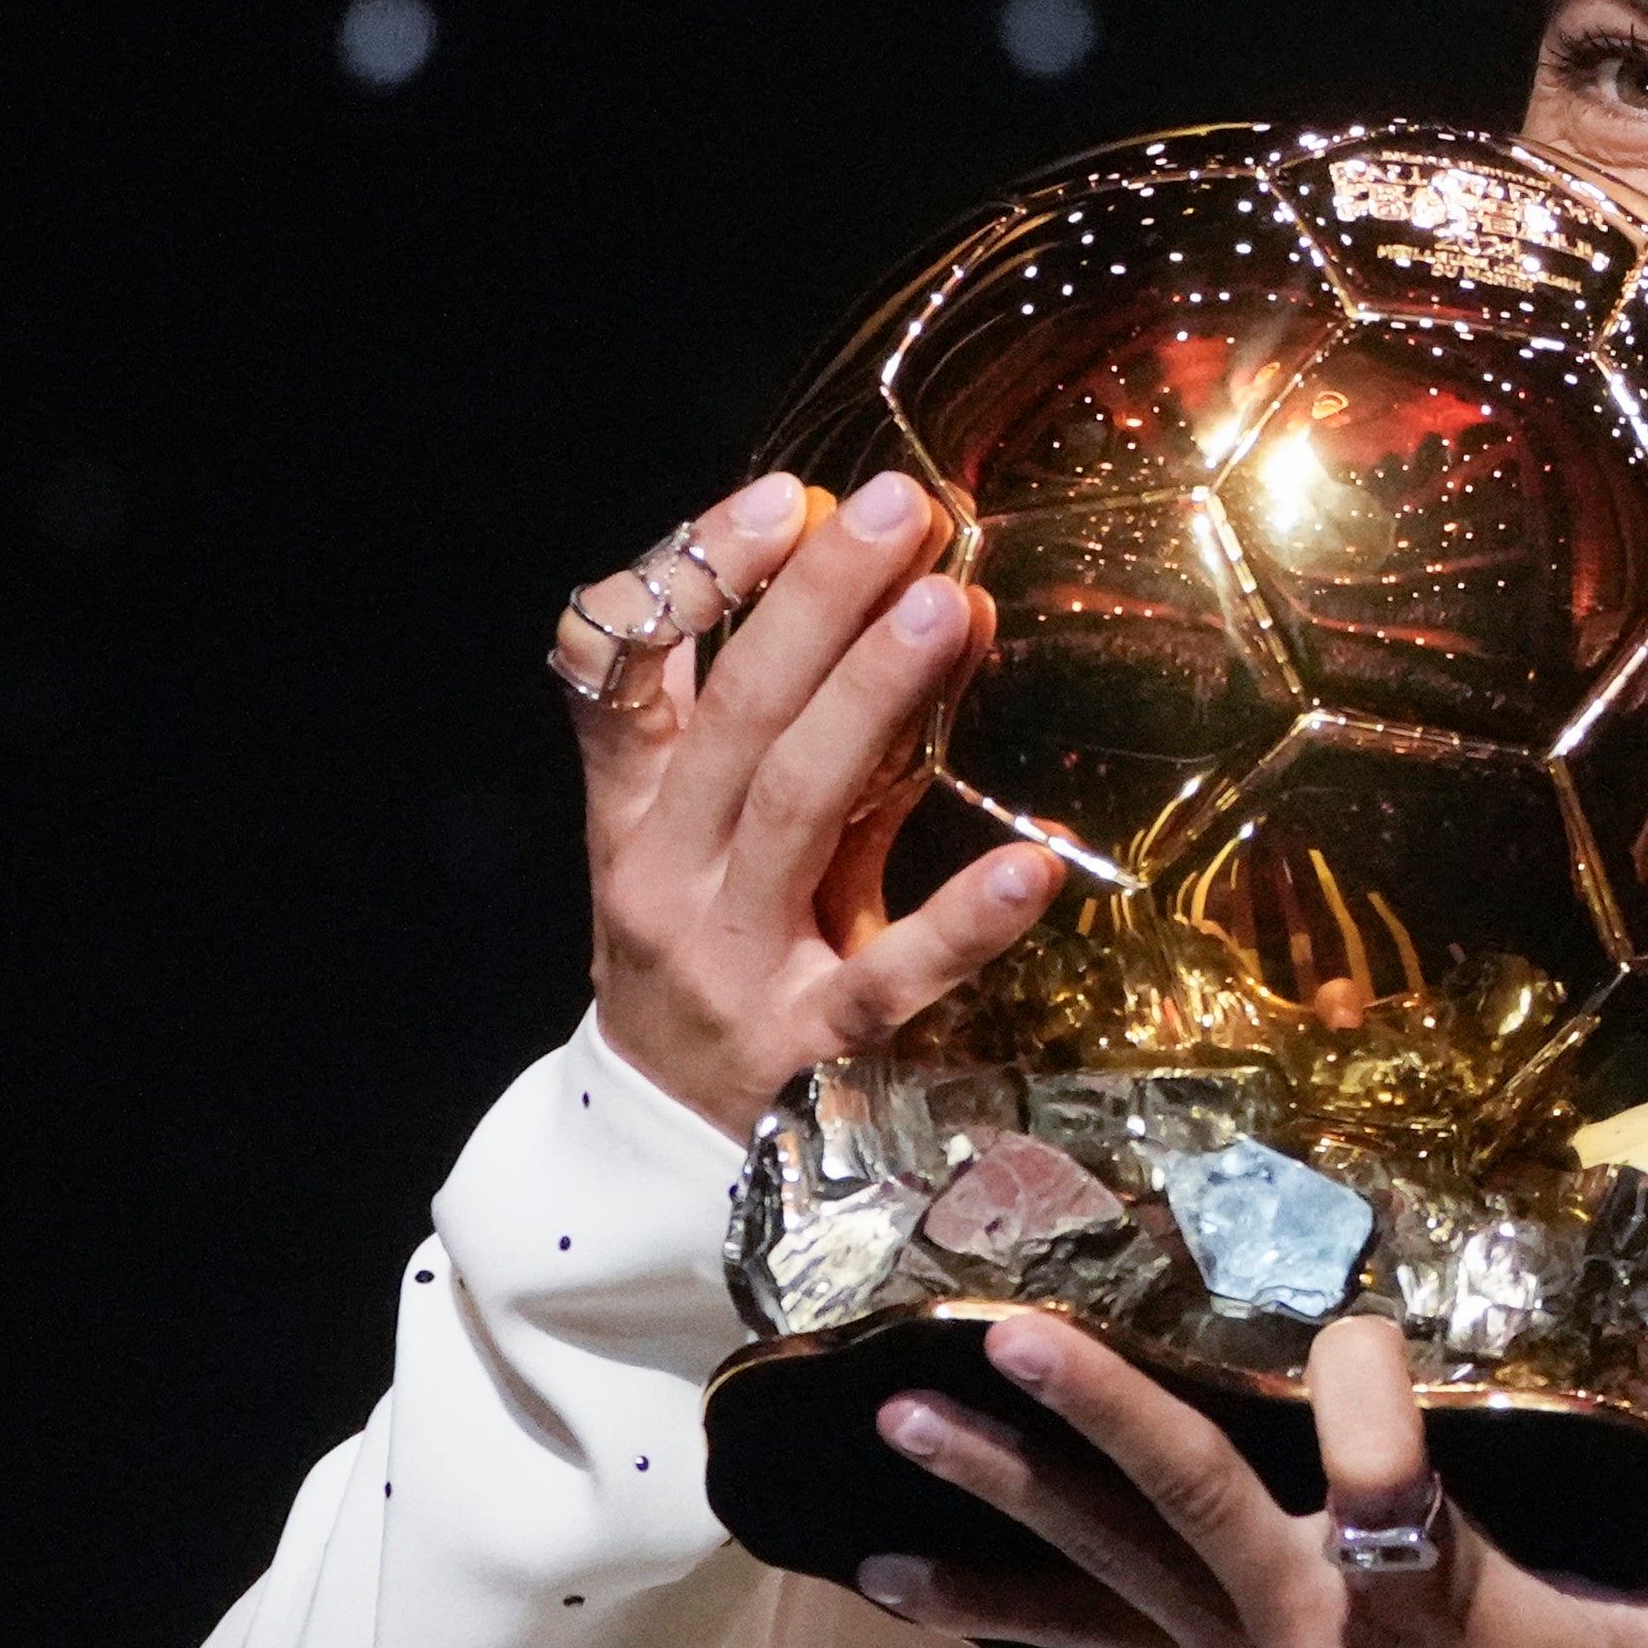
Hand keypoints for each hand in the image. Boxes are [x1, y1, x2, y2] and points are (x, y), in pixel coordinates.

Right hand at [563, 469, 1058, 1139]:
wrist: (660, 1150)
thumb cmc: (713, 951)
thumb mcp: (720, 836)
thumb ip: (798, 728)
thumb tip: (904, 588)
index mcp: (634, 809)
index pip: (615, 666)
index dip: (693, 575)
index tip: (790, 496)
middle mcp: (666, 875)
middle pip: (736, 717)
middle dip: (816, 604)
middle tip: (905, 510)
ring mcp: (735, 963)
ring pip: (795, 811)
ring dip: (872, 702)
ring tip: (949, 609)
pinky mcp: (809, 1052)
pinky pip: (888, 979)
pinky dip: (959, 923)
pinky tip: (1032, 869)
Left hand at [856, 1309, 1647, 1647]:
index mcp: (1425, 1593)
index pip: (1376, 1461)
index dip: (1363, 1377)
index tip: (1361, 1320)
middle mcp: (1306, 1624)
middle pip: (1185, 1500)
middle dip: (1092, 1412)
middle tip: (1000, 1334)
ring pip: (1103, 1556)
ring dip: (998, 1486)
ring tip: (897, 1417)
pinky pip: (1076, 1639)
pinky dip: (983, 1598)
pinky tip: (884, 1567)